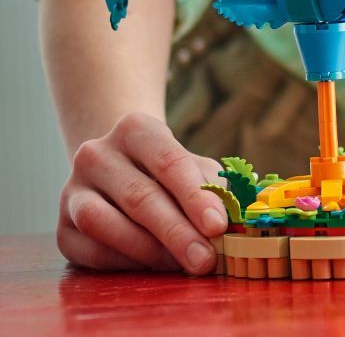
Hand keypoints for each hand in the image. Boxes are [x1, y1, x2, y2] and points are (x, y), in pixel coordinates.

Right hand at [58, 112, 226, 272]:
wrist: (118, 166)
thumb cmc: (168, 168)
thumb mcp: (193, 165)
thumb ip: (211, 187)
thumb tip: (232, 218)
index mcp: (135, 128)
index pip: (169, 162)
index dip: (195, 197)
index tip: (218, 226)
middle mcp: (97, 154)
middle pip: (140, 197)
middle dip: (178, 233)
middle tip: (205, 260)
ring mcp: (73, 189)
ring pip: (106, 224)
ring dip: (149, 250)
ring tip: (181, 263)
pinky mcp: (62, 227)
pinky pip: (91, 251)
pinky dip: (125, 262)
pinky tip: (153, 265)